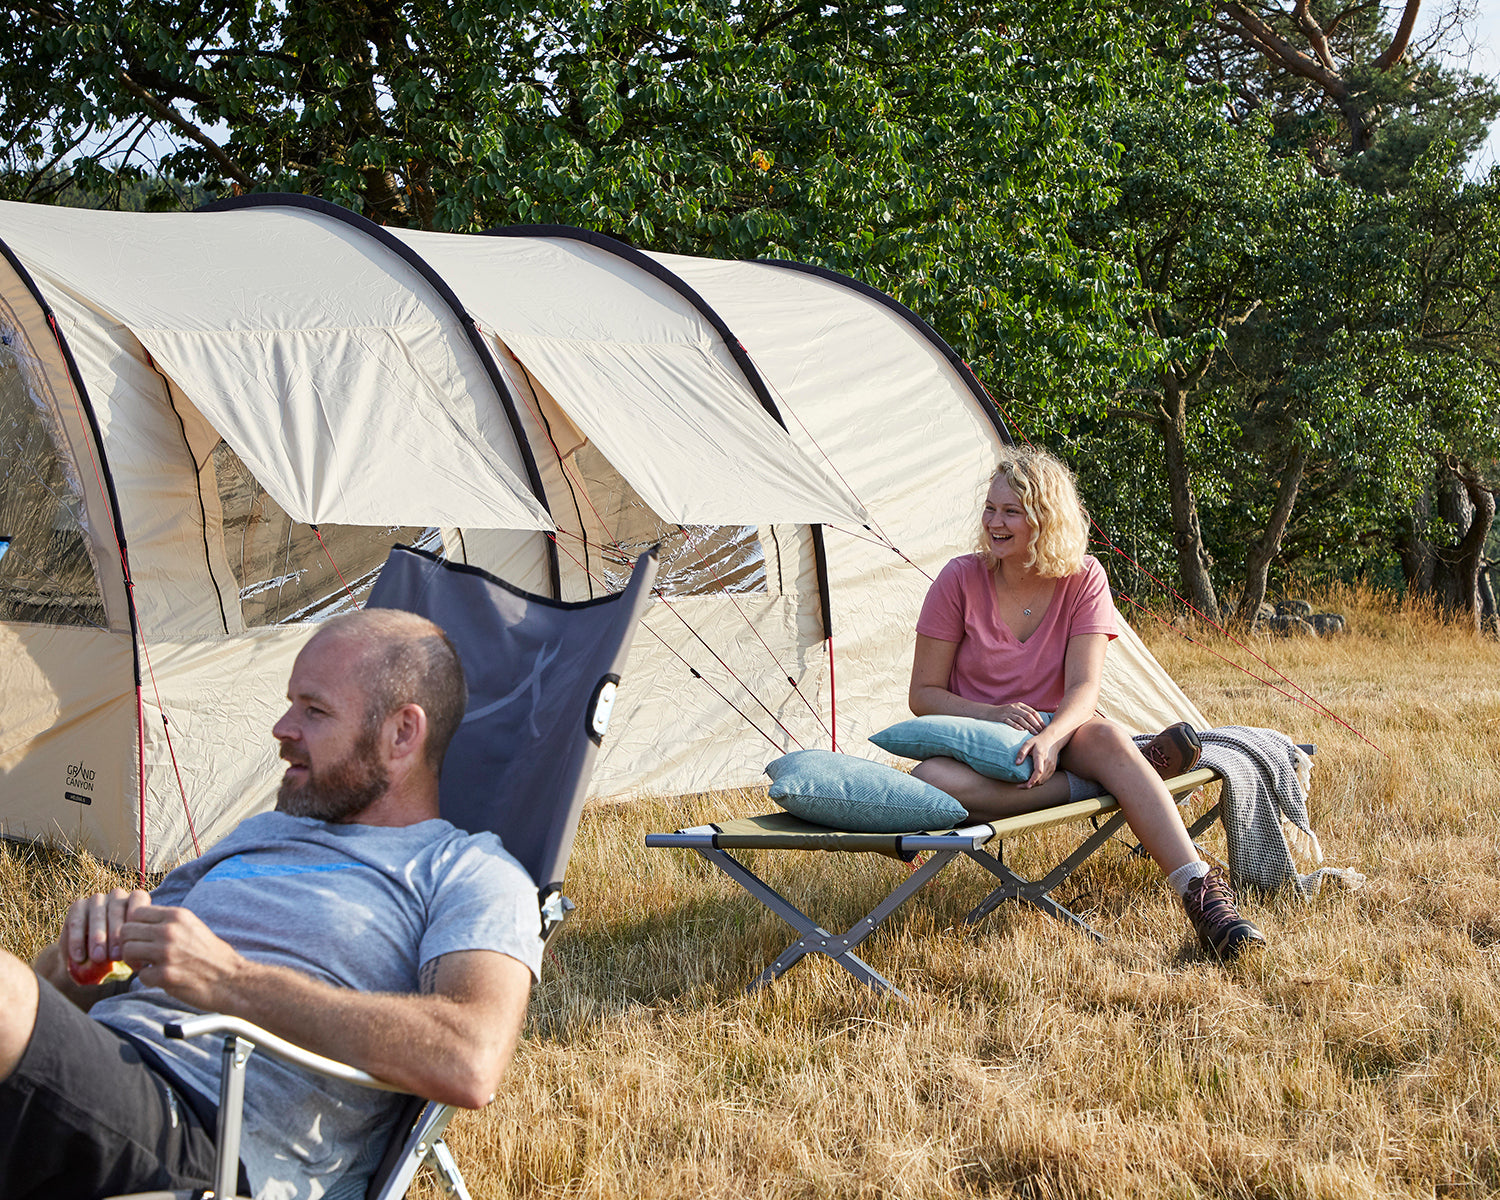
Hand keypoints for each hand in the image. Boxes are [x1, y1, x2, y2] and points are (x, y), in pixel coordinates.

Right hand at [63, 887, 151, 979]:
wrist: (88, 956)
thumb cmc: (116, 952)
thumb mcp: (128, 951)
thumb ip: (134, 951)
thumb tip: (139, 964)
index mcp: (136, 900)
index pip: (138, 903)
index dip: (136, 922)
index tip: (134, 942)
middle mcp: (117, 896)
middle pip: (117, 910)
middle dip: (116, 935)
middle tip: (115, 956)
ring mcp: (97, 899)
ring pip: (97, 914)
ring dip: (98, 937)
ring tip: (98, 958)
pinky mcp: (77, 906)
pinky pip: (77, 922)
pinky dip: (77, 940)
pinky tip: (79, 957)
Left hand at [119, 905, 246, 1010]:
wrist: (230, 978)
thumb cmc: (210, 954)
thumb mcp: (192, 927)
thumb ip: (168, 922)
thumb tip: (139, 921)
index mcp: (177, 916)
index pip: (137, 912)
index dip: (135, 926)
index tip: (142, 938)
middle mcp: (170, 931)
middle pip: (126, 931)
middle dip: (129, 944)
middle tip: (141, 955)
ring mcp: (166, 953)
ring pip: (127, 951)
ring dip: (134, 961)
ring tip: (147, 966)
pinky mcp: (165, 975)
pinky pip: (140, 975)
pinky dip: (148, 979)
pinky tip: (161, 978)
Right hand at [993, 703, 1046, 733]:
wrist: (989, 712)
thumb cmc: (1005, 713)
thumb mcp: (1015, 710)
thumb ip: (1024, 713)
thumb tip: (1036, 722)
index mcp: (1020, 705)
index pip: (1032, 712)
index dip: (1039, 719)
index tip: (1044, 727)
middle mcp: (1014, 707)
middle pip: (1028, 716)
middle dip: (1036, 724)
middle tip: (1041, 731)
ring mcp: (1008, 712)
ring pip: (1021, 719)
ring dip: (1029, 727)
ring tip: (1034, 733)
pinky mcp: (1002, 717)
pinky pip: (1011, 722)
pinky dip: (1017, 726)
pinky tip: (1022, 730)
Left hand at [1018, 728, 1062, 787]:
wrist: (1052, 739)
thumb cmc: (1038, 741)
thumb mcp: (1028, 743)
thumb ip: (1022, 752)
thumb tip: (1017, 763)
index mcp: (1041, 757)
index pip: (1039, 771)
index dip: (1033, 779)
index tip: (1027, 785)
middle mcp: (1048, 763)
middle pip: (1040, 779)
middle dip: (1030, 785)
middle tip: (1019, 786)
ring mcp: (1052, 767)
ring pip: (1043, 780)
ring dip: (1034, 785)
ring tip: (1023, 785)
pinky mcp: (1053, 769)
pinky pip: (1046, 779)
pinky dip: (1039, 782)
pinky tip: (1031, 782)